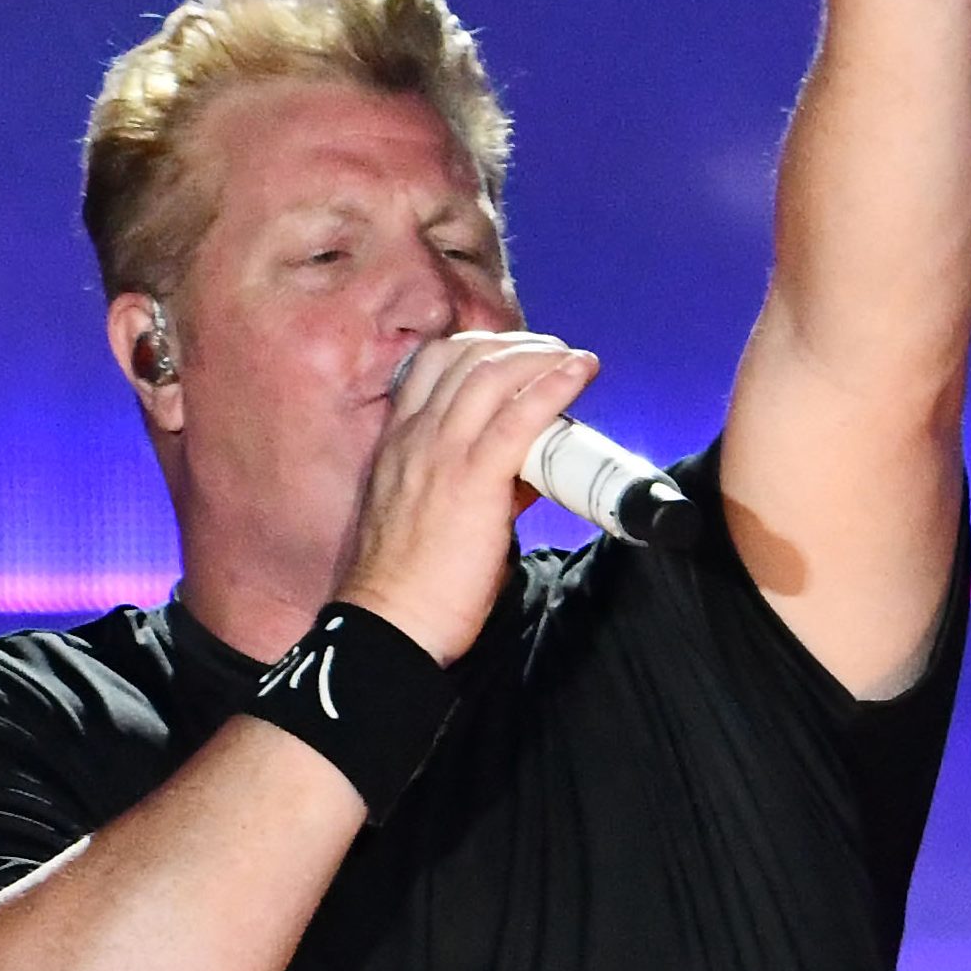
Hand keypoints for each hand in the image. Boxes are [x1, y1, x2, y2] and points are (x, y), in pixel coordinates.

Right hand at [336, 328, 597, 665]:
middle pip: (465, 357)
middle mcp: (415, 436)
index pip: (430, 366)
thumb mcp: (424, 516)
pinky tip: (581, 372)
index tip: (511, 358)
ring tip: (573, 359)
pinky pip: (519, 415)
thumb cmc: (407, 587)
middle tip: (551, 354)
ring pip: (491, 373)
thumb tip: (524, 476)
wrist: (389, 624)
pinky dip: (555, 384)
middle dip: (515, 345)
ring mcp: (441, 453)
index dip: (476, 350)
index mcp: (397, 443)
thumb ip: (470, 486)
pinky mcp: (472, 478)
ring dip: (540, 355)